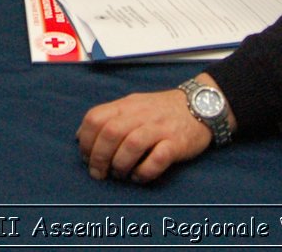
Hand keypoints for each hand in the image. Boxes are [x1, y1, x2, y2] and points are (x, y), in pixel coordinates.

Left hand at [78, 87, 214, 181]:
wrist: (200, 105)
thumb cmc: (161, 110)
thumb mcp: (132, 106)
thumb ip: (109, 118)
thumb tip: (81, 137)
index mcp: (126, 105)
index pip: (95, 118)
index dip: (86, 140)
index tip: (86, 157)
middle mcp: (140, 114)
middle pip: (110, 133)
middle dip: (99, 157)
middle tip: (99, 173)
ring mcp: (159, 128)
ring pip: (132, 144)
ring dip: (120, 164)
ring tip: (120, 175)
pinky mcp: (177, 143)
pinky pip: (158, 158)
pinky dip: (144, 171)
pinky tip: (139, 176)